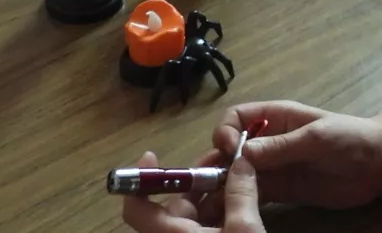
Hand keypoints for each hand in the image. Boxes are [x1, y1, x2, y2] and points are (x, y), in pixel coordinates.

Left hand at [120, 152, 264, 232]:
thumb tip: (241, 161)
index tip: (154, 156)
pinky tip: (242, 199)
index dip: (139, 181)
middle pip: (173, 205)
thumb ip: (241, 194)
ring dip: (214, 194)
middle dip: (197, 180)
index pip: (136, 209)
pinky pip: (205, 228)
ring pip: (192, 216)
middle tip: (226, 160)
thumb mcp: (246, 231)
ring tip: (240, 176)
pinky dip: (220, 212)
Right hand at [210, 101, 381, 210]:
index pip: (236, 118)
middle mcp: (268, 140)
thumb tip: (241, 153)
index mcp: (275, 117)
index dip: (226, 132)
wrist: (378, 164)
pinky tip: (225, 213)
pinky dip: (235, 201)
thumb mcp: (316, 138)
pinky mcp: (280, 189)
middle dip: (213, 163)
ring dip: (219, 186)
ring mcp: (272, 166)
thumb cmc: (350, 138)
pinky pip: (251, 193)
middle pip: (229, 149)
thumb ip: (281, 146)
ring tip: (204, 203)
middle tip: (199, 185)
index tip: (228, 149)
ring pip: (236, 174)